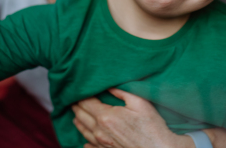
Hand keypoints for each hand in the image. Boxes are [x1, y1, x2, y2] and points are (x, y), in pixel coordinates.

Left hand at [72, 88, 191, 147]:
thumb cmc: (151, 126)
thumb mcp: (139, 103)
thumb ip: (121, 92)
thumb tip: (108, 84)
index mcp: (105, 116)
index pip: (85, 102)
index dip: (81, 94)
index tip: (79, 88)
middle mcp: (99, 131)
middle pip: (81, 116)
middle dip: (77, 106)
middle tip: (74, 99)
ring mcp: (101, 144)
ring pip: (83, 130)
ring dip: (78, 120)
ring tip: (76, 114)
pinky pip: (89, 146)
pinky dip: (85, 139)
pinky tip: (85, 138)